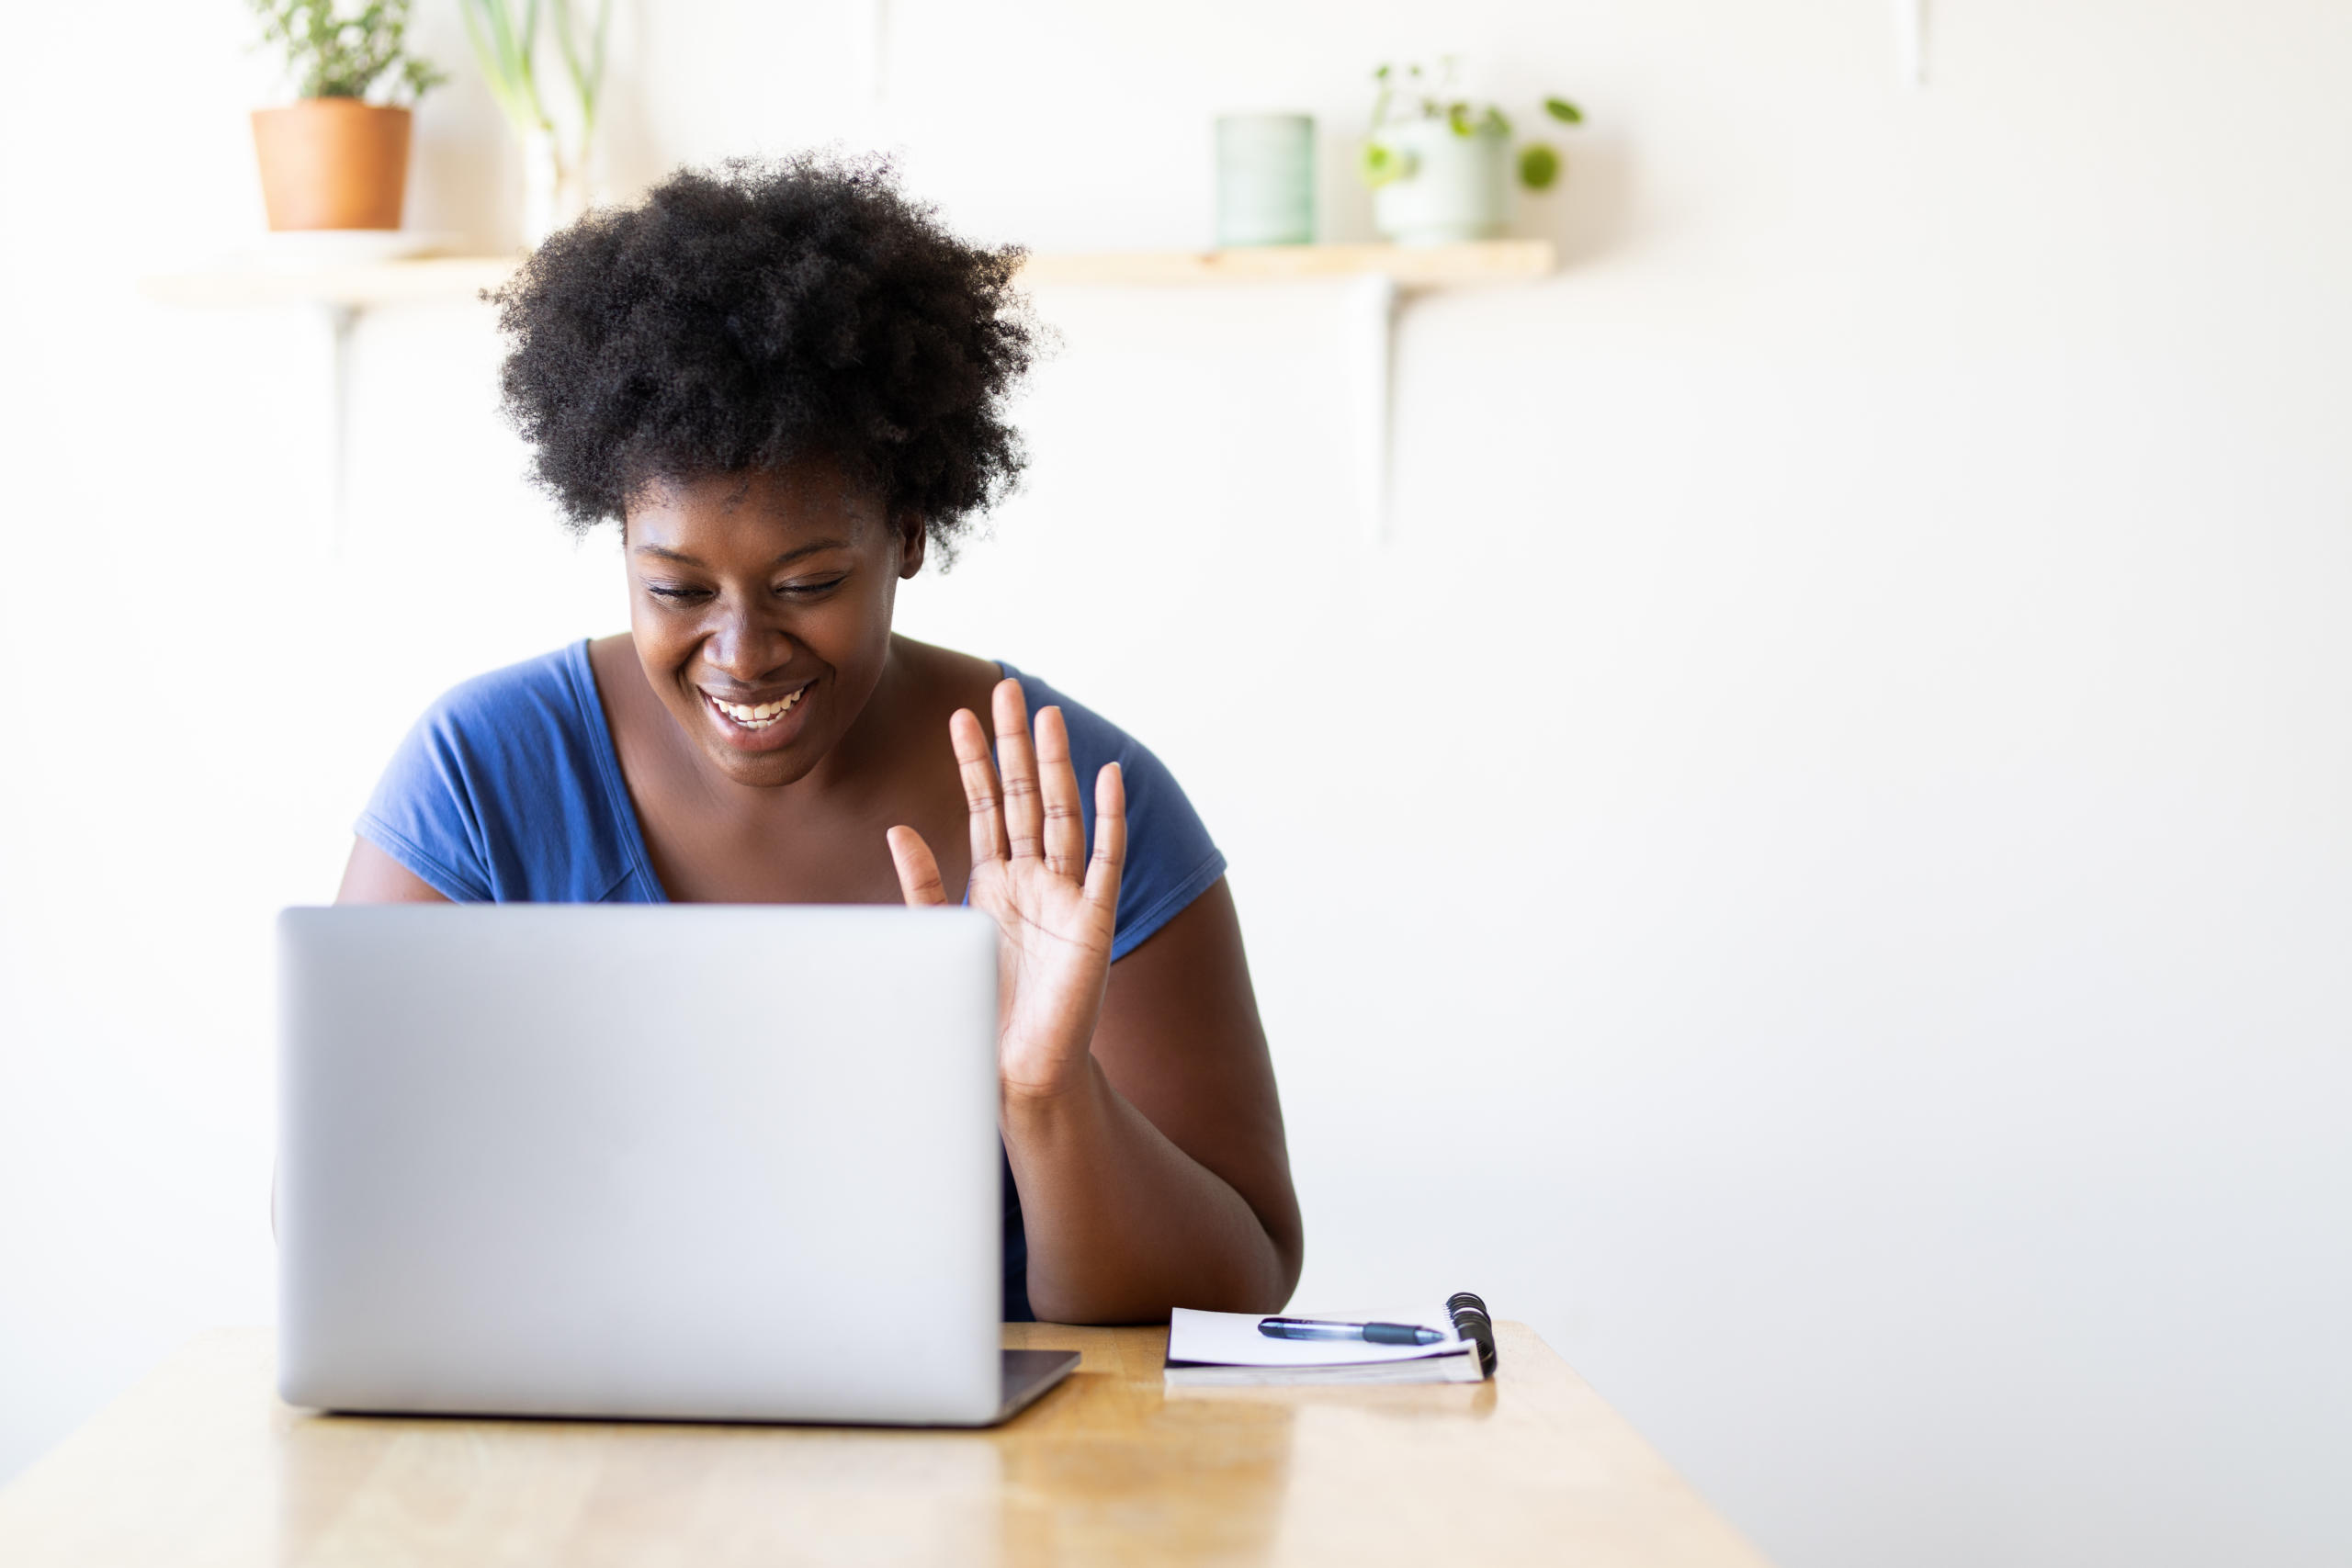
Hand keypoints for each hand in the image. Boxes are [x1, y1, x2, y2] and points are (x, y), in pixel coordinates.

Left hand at [887, 679, 1125, 1100]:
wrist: (1015, 1072)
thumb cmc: (979, 1011)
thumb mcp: (939, 937)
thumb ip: (923, 883)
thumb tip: (898, 828)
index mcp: (994, 882)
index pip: (985, 808)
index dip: (975, 762)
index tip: (961, 715)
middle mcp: (1033, 879)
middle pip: (1024, 797)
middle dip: (1014, 746)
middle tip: (1006, 689)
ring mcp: (1065, 895)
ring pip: (1060, 815)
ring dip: (1056, 766)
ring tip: (1047, 716)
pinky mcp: (1093, 921)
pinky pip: (1104, 860)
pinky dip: (1109, 818)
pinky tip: (1110, 776)